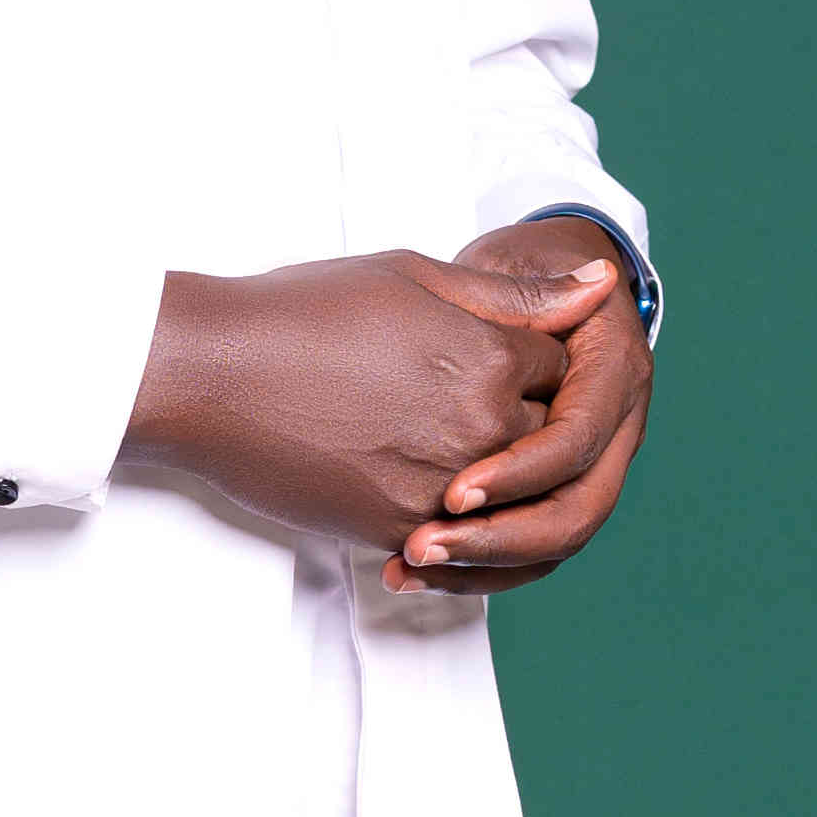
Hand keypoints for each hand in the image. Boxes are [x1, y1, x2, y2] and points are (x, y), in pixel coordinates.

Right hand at [120, 245, 595, 567]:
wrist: (213, 376)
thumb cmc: (305, 311)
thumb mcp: (416, 278)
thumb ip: (517, 295)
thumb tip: (604, 289)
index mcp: (494, 357)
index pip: (560, 369)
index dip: (524, 356)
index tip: (475, 351)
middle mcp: (483, 428)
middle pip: (545, 436)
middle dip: (512, 418)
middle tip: (444, 395)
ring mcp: (444, 488)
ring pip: (505, 494)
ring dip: (481, 472)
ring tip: (420, 434)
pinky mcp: (399, 531)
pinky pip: (456, 539)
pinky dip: (443, 517)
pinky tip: (396, 472)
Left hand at [384, 212, 653, 595]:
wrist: (530, 284)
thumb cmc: (520, 268)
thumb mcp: (512, 273)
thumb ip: (536, 294)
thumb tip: (597, 279)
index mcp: (616, 376)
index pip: (575, 443)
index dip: (517, 473)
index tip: (453, 493)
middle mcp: (616, 430)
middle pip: (576, 513)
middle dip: (499, 540)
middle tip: (422, 545)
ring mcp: (590, 466)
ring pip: (554, 543)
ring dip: (481, 568)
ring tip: (404, 568)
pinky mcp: (552, 490)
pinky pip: (528, 549)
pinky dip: (475, 569)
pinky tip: (411, 573)